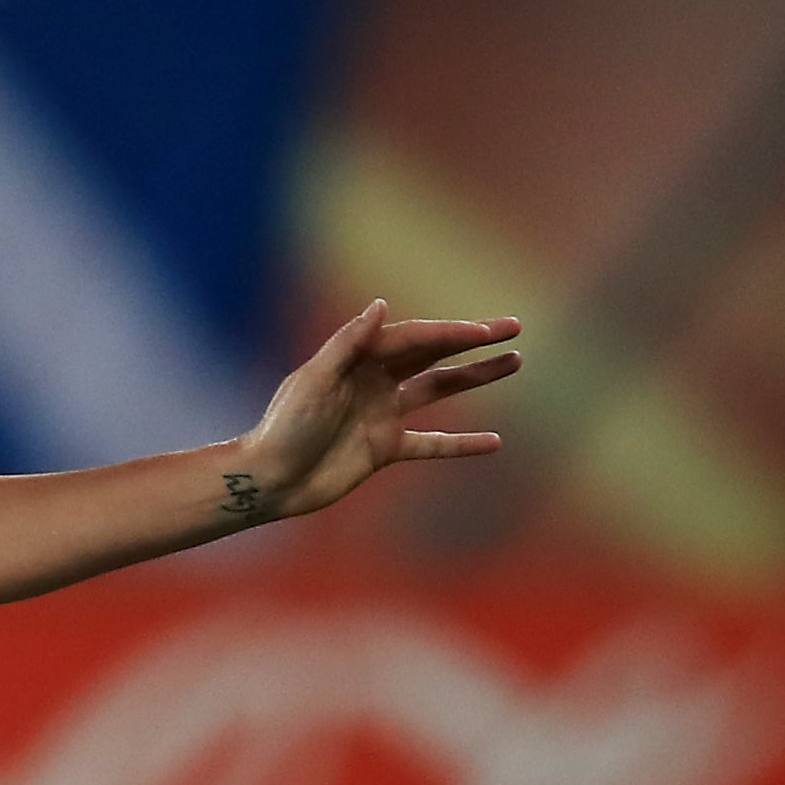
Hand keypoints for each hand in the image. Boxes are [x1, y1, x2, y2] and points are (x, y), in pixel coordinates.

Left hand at [213, 301, 521, 528]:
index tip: (486, 332)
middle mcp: (375, 380)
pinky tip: (494, 443)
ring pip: (440, 389)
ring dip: (475, 377)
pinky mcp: (385, 449)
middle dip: (473, 341)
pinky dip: (461, 443)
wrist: (270, 480)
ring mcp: (383, 414)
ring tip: (514, 363)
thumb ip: (348, 343)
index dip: (452, 333)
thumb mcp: (314, 380)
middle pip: (434, 354)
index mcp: (359, 359)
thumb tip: (381, 305)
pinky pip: (432, 442)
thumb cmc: (284, 426)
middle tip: (513, 328)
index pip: (416, 339)